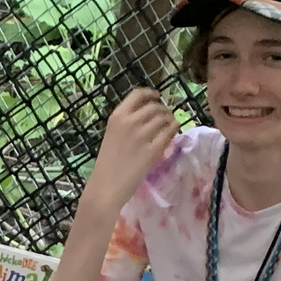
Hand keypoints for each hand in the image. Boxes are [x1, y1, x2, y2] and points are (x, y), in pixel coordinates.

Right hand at [82, 89, 181, 219]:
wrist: (106, 186)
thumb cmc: (107, 164)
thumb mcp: (112, 135)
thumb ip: (126, 124)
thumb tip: (148, 116)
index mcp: (117, 117)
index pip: (138, 94)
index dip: (151, 93)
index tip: (157, 97)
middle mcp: (130, 121)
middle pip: (155, 106)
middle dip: (163, 109)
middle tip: (165, 117)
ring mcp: (142, 135)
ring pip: (165, 117)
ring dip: (170, 119)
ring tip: (170, 126)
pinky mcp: (153, 149)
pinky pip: (170, 132)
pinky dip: (174, 129)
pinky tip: (172, 133)